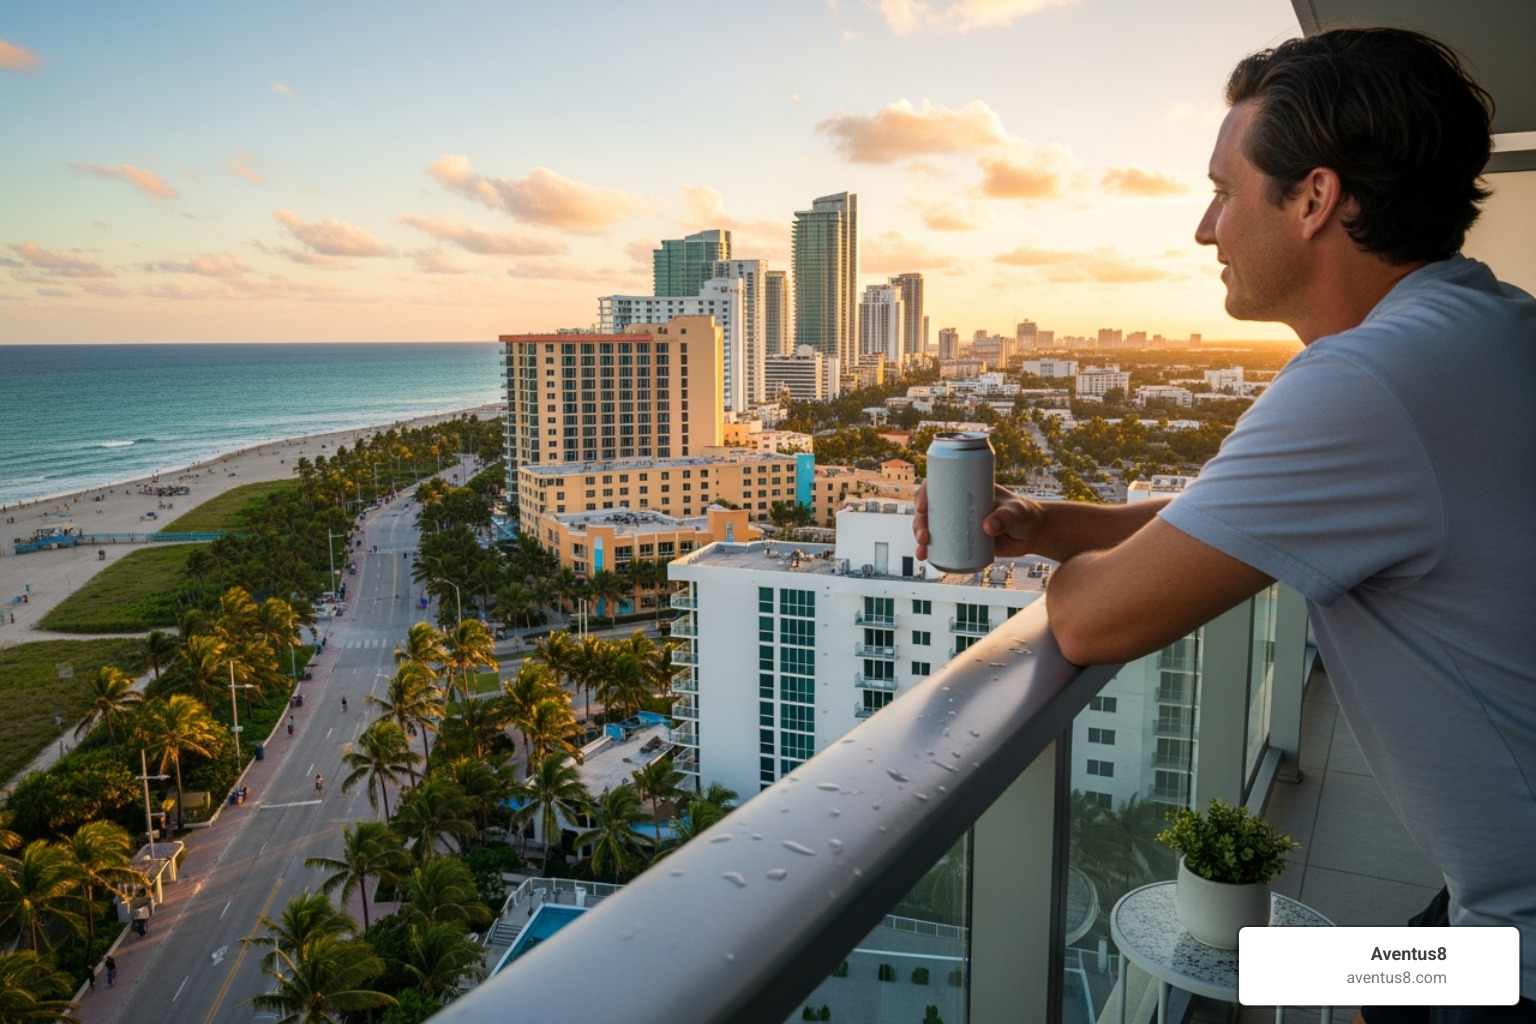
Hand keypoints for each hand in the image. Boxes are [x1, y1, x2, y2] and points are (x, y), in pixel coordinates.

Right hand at [913, 482, 1047, 561]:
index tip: (922, 506)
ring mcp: (960, 523)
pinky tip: (926, 558)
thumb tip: (987, 527)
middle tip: (924, 536)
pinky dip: (931, 551)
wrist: (1033, 534)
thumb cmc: (1025, 514)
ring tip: (922, 552)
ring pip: (932, 528)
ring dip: (921, 539)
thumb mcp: (1017, 511)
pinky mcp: (964, 540)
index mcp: (968, 488)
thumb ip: (1006, 517)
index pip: (939, 485)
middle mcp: (959, 504)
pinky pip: (942, 544)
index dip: (924, 493)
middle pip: (930, 509)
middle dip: (919, 522)